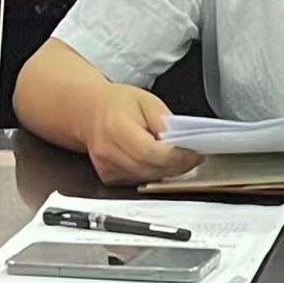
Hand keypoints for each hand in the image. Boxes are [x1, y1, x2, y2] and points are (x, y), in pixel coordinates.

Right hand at [84, 84, 201, 185]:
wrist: (90, 112)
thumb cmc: (118, 104)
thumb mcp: (147, 101)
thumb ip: (164, 122)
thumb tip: (180, 141)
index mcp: (117, 128)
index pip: (151, 152)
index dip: (176, 156)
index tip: (193, 153)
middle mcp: (109, 152)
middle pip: (150, 169)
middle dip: (176, 166)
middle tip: (192, 158)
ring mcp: (106, 168)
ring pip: (146, 178)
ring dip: (166, 171)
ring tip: (179, 158)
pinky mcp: (108, 177)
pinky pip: (138, 180)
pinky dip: (153, 173)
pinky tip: (159, 161)